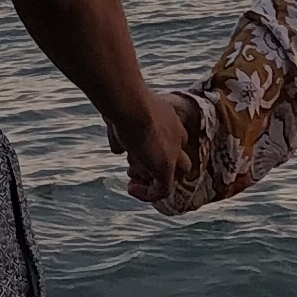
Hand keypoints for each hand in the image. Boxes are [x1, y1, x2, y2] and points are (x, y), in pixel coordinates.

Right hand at [116, 90, 196, 206]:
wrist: (132, 104)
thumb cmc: (123, 102)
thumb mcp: (121, 115)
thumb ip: (122, 133)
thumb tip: (118, 149)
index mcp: (168, 119)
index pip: (171, 140)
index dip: (153, 149)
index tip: (132, 153)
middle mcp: (176, 135)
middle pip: (178, 160)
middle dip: (157, 166)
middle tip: (133, 167)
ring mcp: (174, 152)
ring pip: (172, 175)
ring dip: (149, 178)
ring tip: (130, 173)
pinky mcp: (167, 167)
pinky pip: (163, 190)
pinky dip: (148, 194)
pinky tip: (131, 188)